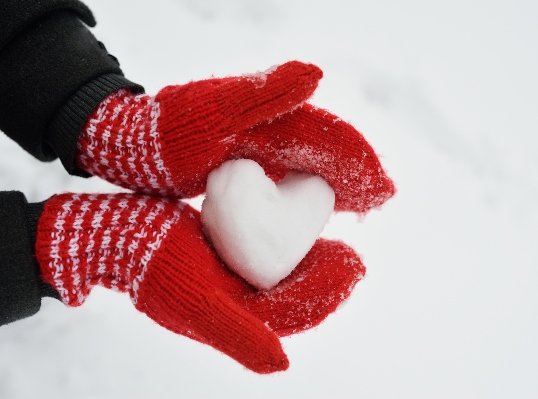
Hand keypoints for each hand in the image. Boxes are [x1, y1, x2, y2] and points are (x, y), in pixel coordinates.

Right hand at [34, 193, 364, 372]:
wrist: (119, 237)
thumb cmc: (156, 270)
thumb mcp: (197, 303)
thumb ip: (239, 335)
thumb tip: (282, 365)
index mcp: (233, 318)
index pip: (291, 313)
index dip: (325, 293)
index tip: (353, 266)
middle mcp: (234, 302)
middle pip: (291, 294)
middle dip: (323, 279)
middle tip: (352, 257)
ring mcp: (227, 278)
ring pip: (278, 273)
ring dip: (305, 260)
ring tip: (331, 243)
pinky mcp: (219, 255)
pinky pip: (259, 252)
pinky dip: (278, 241)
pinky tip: (288, 225)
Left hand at [75, 61, 394, 210]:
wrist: (133, 140)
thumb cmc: (170, 128)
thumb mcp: (215, 109)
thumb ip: (264, 93)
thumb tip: (316, 74)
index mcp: (271, 111)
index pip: (326, 134)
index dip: (357, 159)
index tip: (382, 189)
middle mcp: (271, 124)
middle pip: (324, 147)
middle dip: (355, 170)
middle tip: (382, 196)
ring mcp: (259, 143)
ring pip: (309, 161)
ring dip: (337, 180)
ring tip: (362, 202)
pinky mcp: (247, 161)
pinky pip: (289, 172)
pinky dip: (308, 186)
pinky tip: (316, 202)